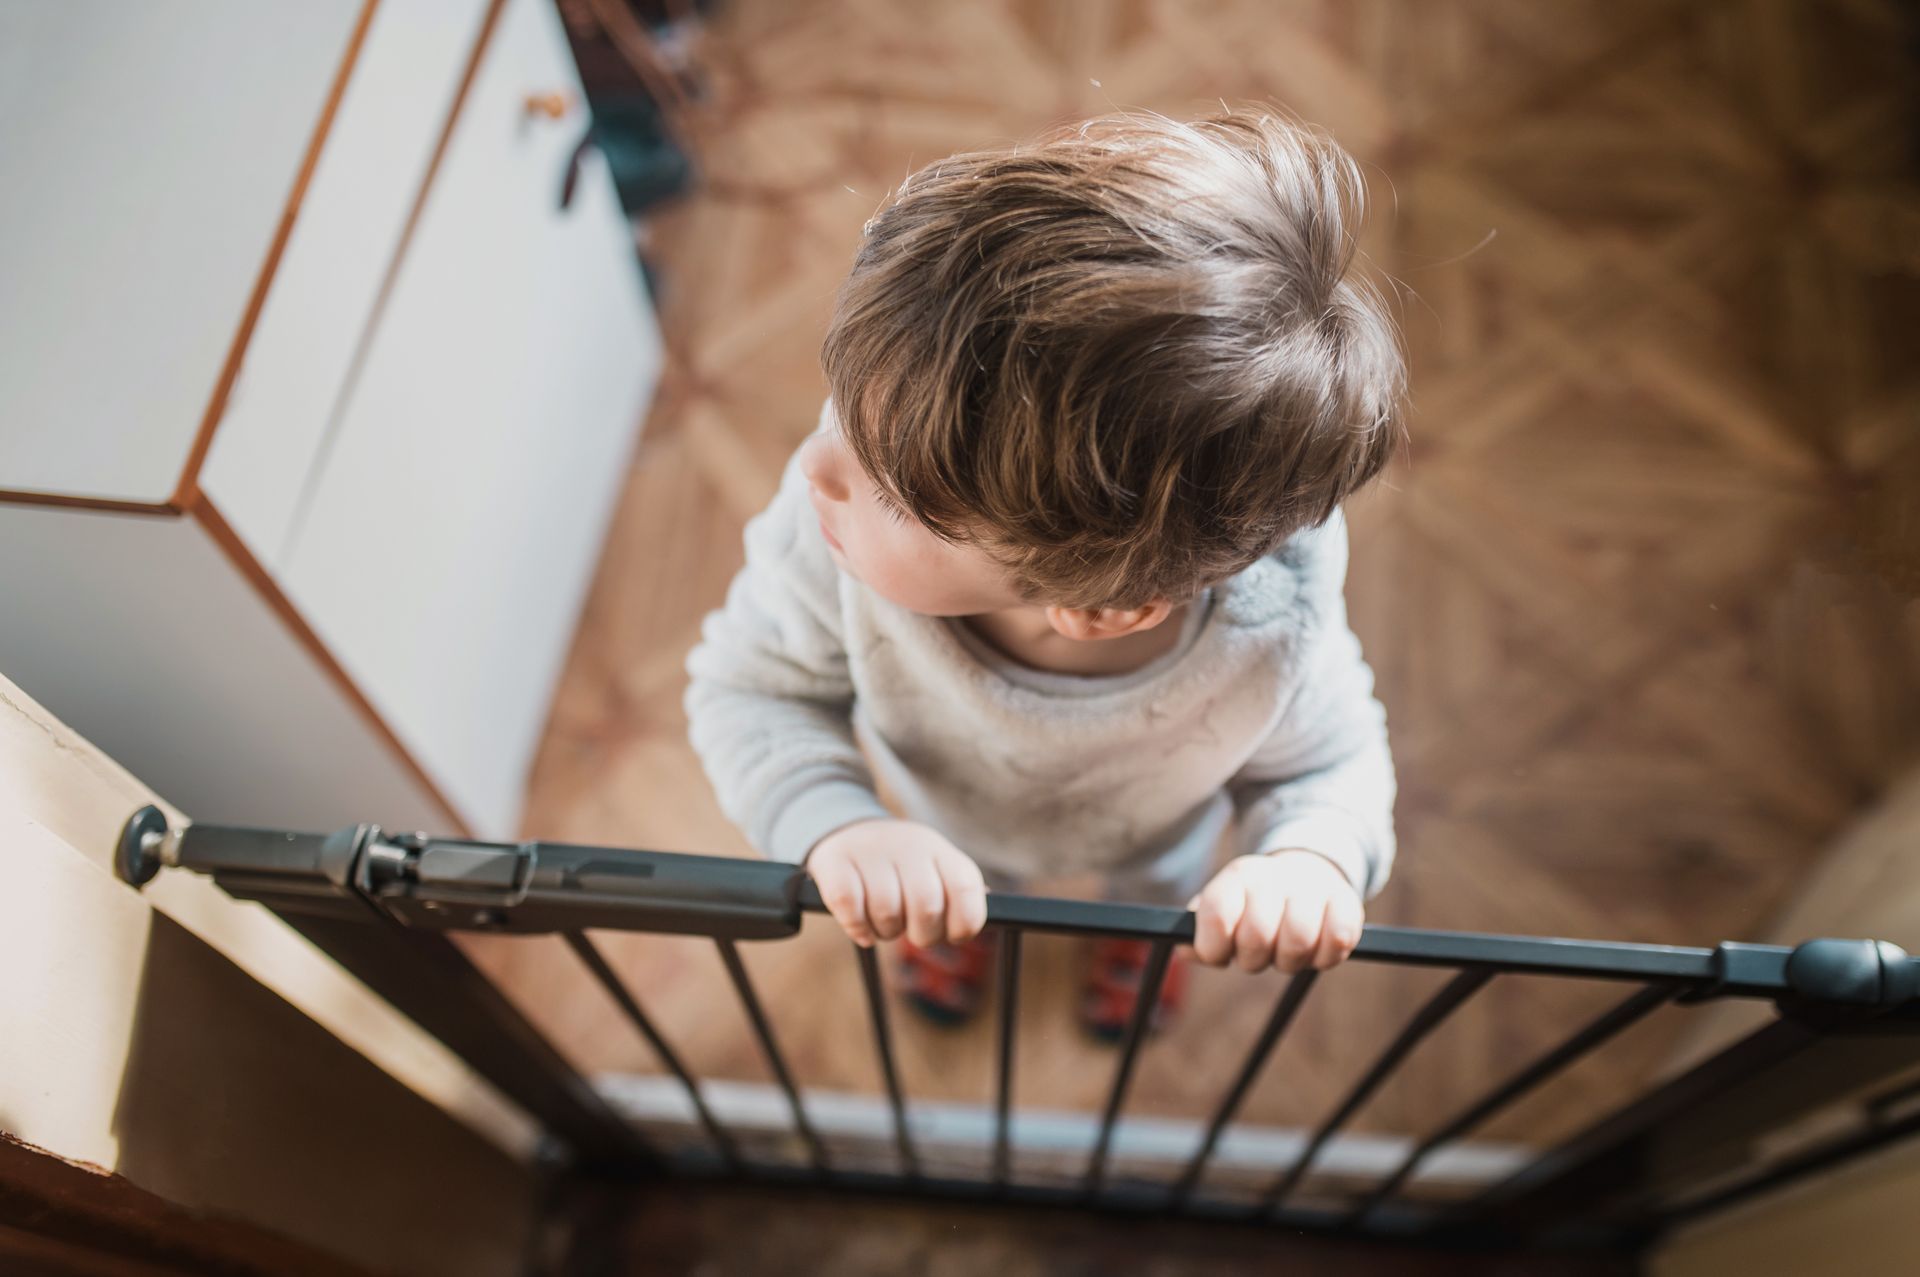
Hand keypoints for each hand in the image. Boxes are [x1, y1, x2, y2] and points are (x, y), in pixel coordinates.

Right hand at [806, 819, 987, 947]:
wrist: (848, 829)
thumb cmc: (901, 867)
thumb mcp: (936, 869)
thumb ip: (957, 895)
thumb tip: (970, 922)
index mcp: (940, 850)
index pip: (966, 889)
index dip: (963, 924)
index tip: (951, 934)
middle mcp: (908, 845)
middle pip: (926, 907)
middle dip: (922, 935)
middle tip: (912, 932)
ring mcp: (870, 850)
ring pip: (886, 911)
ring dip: (885, 932)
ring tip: (884, 924)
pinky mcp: (835, 860)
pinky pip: (849, 906)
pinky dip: (857, 927)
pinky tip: (862, 927)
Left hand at [1190, 851, 1363, 972]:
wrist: (1305, 875)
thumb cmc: (1253, 905)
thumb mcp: (1222, 909)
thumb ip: (1199, 931)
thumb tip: (1184, 950)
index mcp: (1238, 875)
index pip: (1216, 915)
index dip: (1213, 948)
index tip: (1220, 954)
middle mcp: (1274, 875)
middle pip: (1256, 937)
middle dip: (1253, 958)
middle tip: (1258, 953)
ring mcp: (1313, 886)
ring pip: (1297, 941)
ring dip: (1288, 960)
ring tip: (1285, 951)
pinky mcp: (1348, 904)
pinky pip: (1338, 941)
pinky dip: (1323, 957)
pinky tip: (1315, 949)